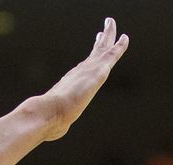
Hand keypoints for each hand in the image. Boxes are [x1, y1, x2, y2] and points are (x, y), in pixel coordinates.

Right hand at [39, 17, 128, 141]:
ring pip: (102, 48)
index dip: (89, 59)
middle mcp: (78, 73)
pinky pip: (112, 55)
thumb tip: (52, 132)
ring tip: (110, 23)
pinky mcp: (98, 72)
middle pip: (92, 54)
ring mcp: (88, 70)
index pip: (82, 68)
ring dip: (108, 35)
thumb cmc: (47, 121)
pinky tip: (125, 38)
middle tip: (102, 31)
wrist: (46, 114)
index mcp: (70, 83)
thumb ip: (57, 123)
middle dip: (98, 42)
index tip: (91, 51)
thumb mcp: (55, 121)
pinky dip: (119, 46)